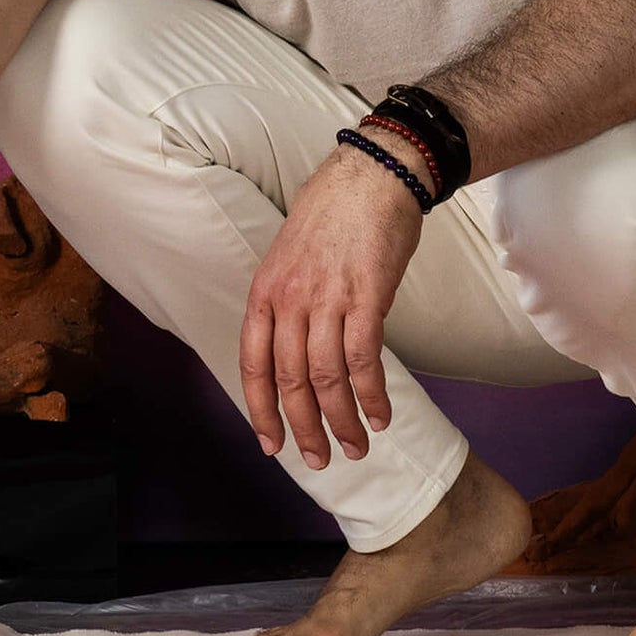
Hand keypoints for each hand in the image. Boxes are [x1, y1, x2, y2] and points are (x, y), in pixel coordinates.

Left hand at [240, 146, 426, 470]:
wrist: (372, 175)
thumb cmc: (334, 215)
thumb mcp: (290, 257)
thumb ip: (288, 303)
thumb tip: (295, 351)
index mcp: (265, 292)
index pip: (253, 365)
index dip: (261, 411)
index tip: (271, 445)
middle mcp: (290, 299)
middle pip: (291, 381)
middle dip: (304, 429)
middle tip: (320, 459)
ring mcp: (327, 299)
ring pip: (327, 379)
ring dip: (343, 421)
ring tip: (357, 446)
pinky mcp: (366, 298)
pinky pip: (364, 361)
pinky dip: (373, 395)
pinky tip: (382, 415)